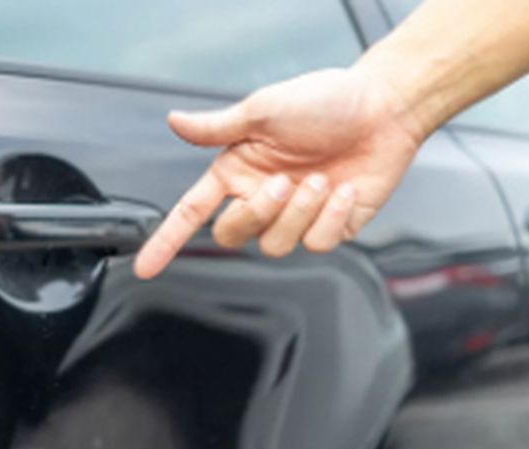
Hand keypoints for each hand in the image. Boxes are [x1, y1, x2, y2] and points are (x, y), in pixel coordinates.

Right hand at [133, 67, 427, 278]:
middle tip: (282, 183)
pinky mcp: (329, 228)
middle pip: (232, 235)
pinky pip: (317, 244)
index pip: (191, 212)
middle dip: (255, 214)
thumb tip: (174, 122)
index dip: (166, 241)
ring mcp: (295, 216)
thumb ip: (217, 126)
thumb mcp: (264, 108)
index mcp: (237, 171)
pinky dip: (330, 218)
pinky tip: (341, 191)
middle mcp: (261, 197)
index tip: (145, 267)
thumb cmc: (325, 101)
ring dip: (298, 214)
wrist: (383, 110)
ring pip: (276, 245)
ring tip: (320, 180)